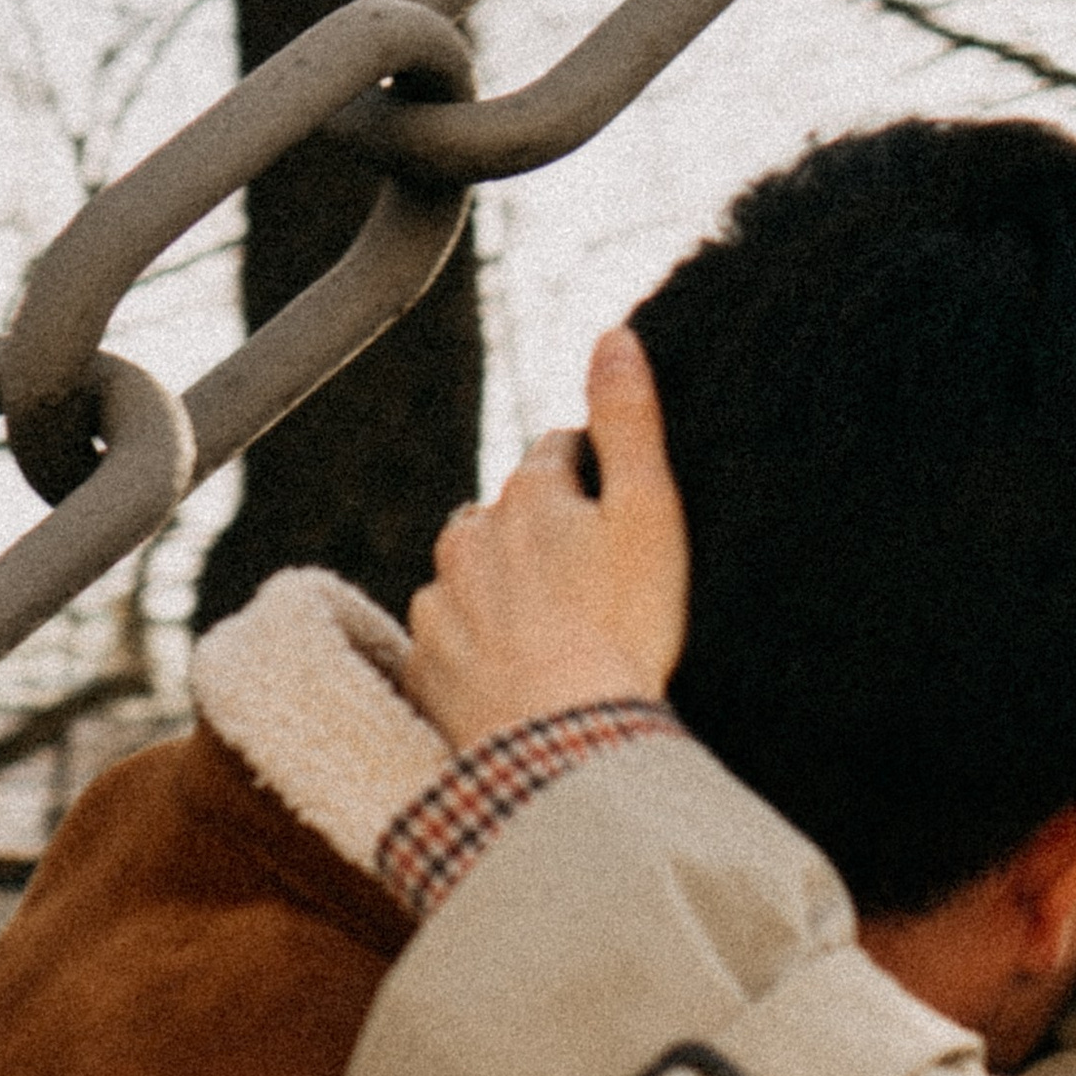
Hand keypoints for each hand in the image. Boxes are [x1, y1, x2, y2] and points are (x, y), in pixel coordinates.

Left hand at [404, 325, 688, 752]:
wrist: (563, 743)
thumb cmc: (622, 630)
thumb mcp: (650, 514)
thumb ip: (630, 420)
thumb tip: (614, 333)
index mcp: (529, 494)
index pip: (558, 454)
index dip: (592, 477)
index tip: (618, 513)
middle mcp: (470, 538)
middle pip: (505, 515)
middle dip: (540, 533)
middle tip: (590, 583)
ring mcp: (441, 604)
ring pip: (471, 578)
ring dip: (503, 591)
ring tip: (552, 635)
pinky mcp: (426, 665)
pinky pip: (449, 641)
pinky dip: (477, 649)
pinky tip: (516, 677)